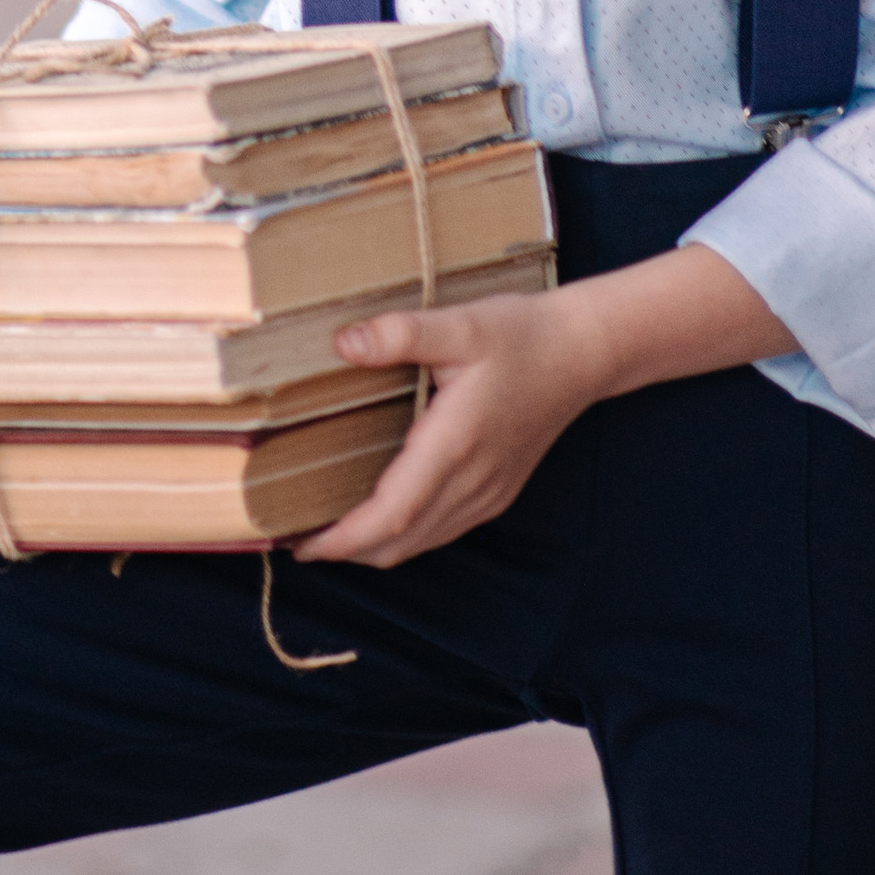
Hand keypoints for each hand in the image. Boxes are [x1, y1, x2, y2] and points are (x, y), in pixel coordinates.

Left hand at [293, 245, 792, 570]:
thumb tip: (342, 343)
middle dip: (346, 551)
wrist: (580, 354)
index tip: (301, 544)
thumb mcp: (459, 323)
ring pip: (421, 542)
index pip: (391, 515)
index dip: (344, 539)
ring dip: (373, 547)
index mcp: (455, 446)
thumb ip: (399, 333)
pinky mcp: (495, 492)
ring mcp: (487, 494)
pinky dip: (403, 535)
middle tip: (293, 540)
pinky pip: (441, 530)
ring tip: (325, 532)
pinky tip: (378, 516)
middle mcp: (472, 483)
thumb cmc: (519, 335)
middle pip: (400, 541)